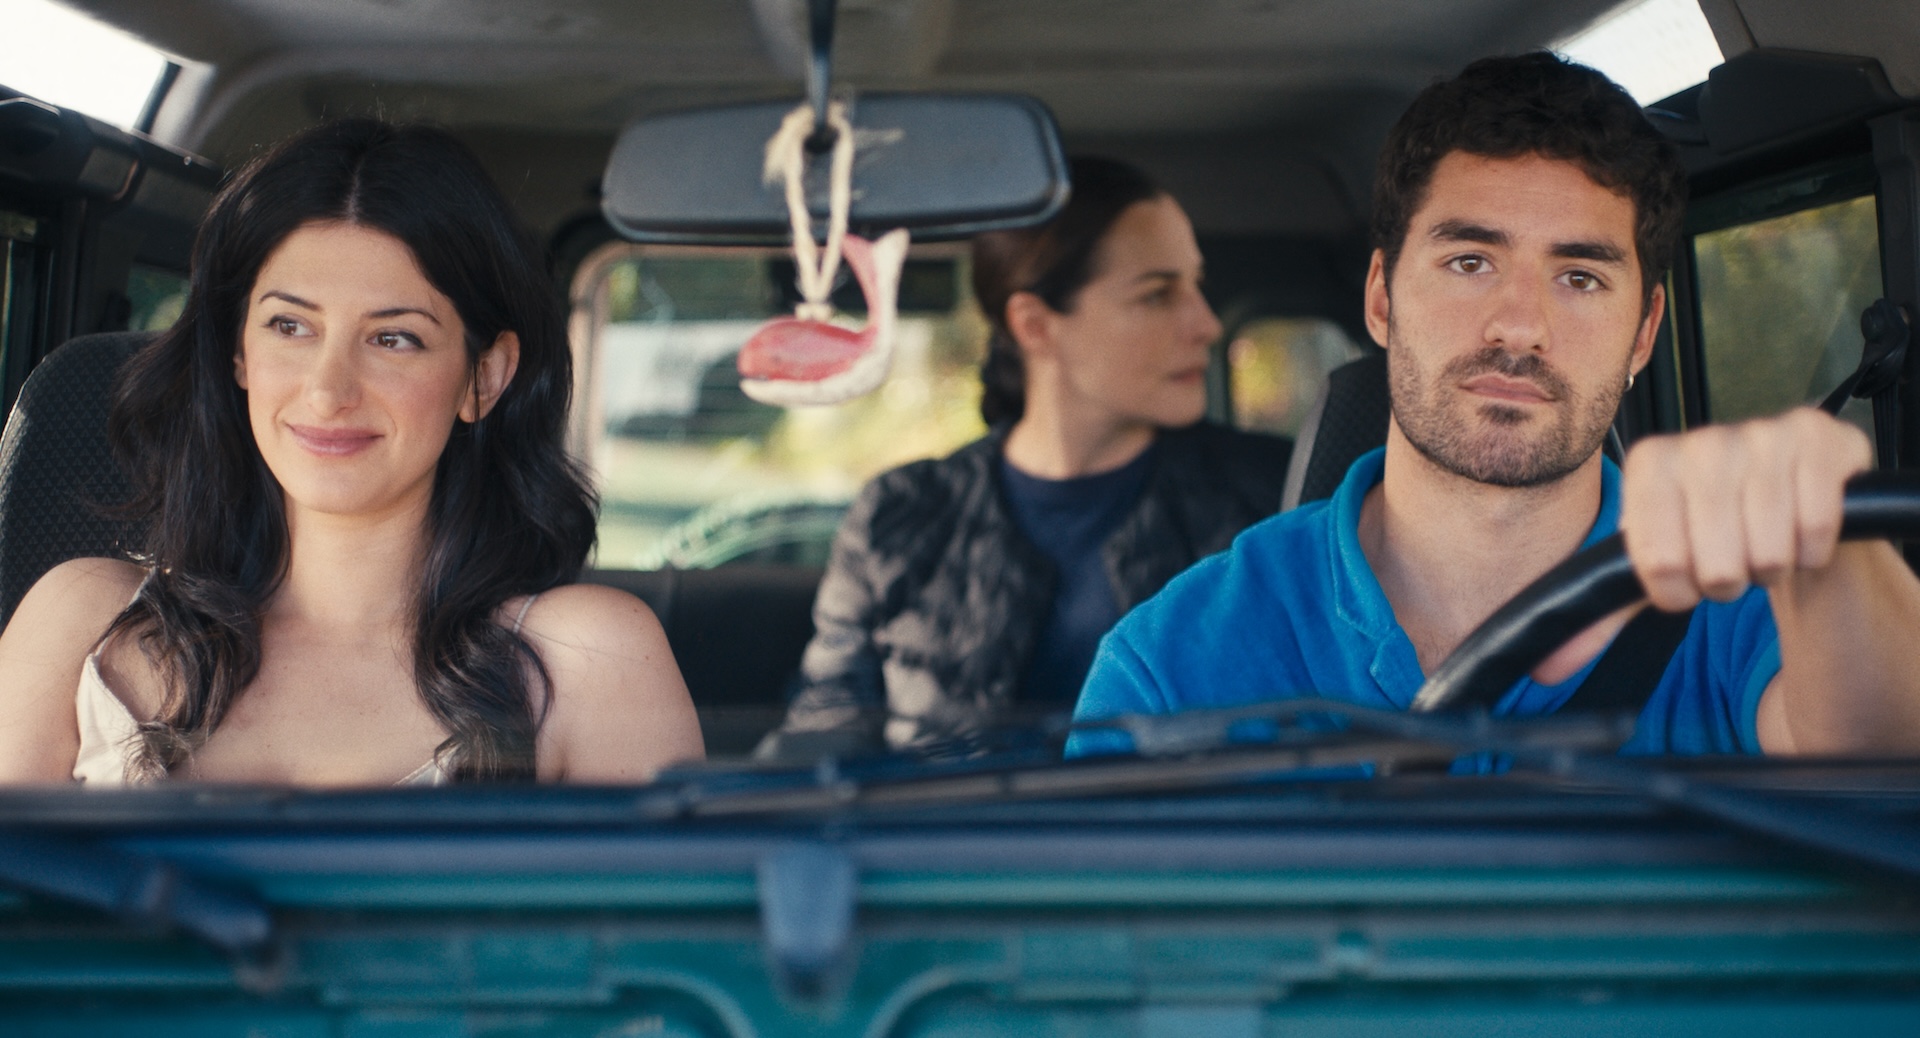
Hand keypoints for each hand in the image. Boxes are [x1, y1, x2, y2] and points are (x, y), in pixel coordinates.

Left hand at [1618, 407, 1871, 611]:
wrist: (1790, 501)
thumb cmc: (1714, 534)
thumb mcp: (1656, 566)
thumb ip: (1602, 617)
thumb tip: (1549, 670)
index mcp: (1650, 463)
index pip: (1658, 565)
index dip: (1677, 592)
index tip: (1684, 578)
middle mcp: (1703, 441)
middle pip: (1716, 566)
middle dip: (1727, 582)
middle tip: (1731, 561)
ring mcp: (1764, 434)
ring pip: (1769, 552)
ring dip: (1770, 569)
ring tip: (1765, 545)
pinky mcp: (1820, 437)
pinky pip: (1815, 528)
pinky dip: (1811, 550)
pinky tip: (1799, 531)